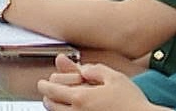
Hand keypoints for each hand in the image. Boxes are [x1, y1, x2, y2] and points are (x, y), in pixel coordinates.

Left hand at [39, 54, 160, 110]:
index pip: (51, 90)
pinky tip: (79, 107)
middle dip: (49, 96)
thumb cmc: (132, 101)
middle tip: (54, 91)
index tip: (43, 82)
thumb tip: (82, 68)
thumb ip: (95, 70)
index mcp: (82, 98)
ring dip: (57, 106)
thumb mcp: (115, 78)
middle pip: (50, 105)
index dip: (44, 84)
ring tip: (67, 100)